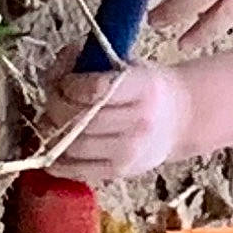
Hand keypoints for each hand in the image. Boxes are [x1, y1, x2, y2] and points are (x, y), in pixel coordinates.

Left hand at [39, 60, 190, 183]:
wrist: (181, 119)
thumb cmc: (150, 88)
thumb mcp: (131, 64)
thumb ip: (95, 60)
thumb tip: (60, 65)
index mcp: (145, 87)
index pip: (97, 90)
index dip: (71, 84)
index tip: (65, 80)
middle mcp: (140, 122)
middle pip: (82, 119)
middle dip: (56, 106)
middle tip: (52, 97)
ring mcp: (130, 151)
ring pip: (75, 146)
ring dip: (53, 133)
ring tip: (51, 119)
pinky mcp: (119, 172)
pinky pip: (78, 170)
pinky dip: (56, 161)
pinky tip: (52, 146)